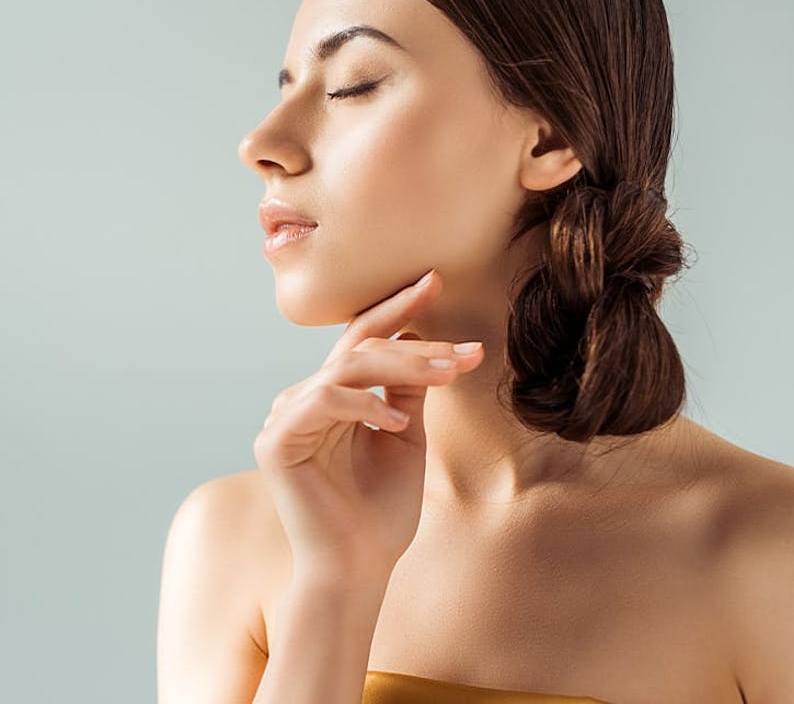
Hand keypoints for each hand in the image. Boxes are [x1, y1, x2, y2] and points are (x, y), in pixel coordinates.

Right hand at [253, 269, 484, 580]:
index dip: (397, 310)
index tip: (435, 280)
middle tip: (462, 345)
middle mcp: (305, 400)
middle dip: (414, 339)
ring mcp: (285, 418)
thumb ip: (407, 393)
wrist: (359, 568)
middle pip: (358, 347)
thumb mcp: (405, 439)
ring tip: (448, 373)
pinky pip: (324, 401)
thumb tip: (423, 343)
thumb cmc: (381, 512)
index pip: (364, 341)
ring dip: (402, 365)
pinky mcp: (276, 442)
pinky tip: (394, 424)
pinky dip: (364, 406)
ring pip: (347, 367)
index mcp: (333, 398)